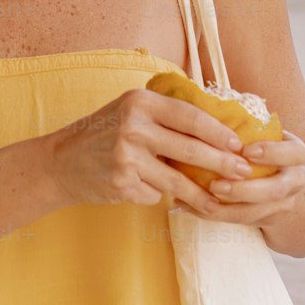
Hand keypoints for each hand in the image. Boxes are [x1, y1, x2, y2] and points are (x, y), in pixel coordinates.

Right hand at [44, 87, 256, 210]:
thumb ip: (165, 115)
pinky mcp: (121, 184)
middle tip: (244, 173)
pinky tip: (156, 194)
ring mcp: (126, 157)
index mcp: (140, 102)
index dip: (218, 132)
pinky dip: (160, 196)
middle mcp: (133, 127)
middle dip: (222, 164)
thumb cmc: (103, 133)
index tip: (238, 144)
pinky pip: (155, 194)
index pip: (190, 116)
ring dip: (203, 195)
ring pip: (177, 180)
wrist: (60, 162)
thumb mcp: (130, 110)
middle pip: (190, 149)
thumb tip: (217, 128)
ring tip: (222, 203)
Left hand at [172, 129, 304, 228]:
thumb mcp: (262, 131)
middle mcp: (294, 180)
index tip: (247, 150)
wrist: (285, 182)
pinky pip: (243, 222)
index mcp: (294, 153)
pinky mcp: (266, 219)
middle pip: (277, 189)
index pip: (294, 152)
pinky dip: (216, 215)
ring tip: (202, 200)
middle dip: (246, 189)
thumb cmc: (260, 145)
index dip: (273, 152)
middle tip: (216, 185)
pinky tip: (191, 207)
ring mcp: (283, 203)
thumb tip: (199, 95)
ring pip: (259, 212)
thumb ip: (241, 119)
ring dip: (229, 208)